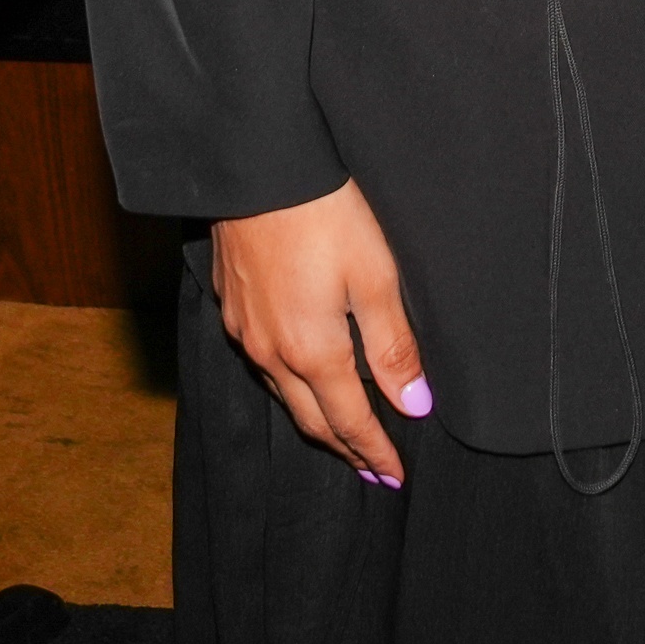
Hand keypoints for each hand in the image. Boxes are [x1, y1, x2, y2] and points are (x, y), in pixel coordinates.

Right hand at [210, 179, 429, 481]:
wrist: (258, 167)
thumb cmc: (324, 215)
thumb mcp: (375, 277)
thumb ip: (393, 347)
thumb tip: (414, 405)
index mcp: (312, 352)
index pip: (350, 421)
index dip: (375, 451)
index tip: (395, 476)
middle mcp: (270, 352)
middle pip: (311, 420)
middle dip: (344, 448)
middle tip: (370, 468)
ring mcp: (244, 330)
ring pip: (281, 394)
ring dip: (313, 419)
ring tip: (338, 433)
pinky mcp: (230, 305)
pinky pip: (260, 362)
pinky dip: (286, 383)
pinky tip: (296, 375)